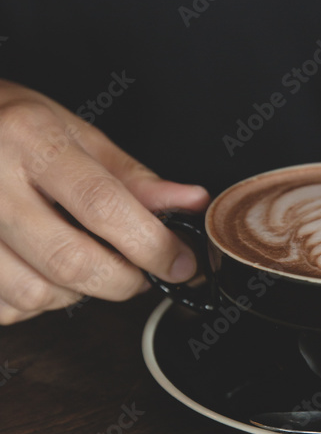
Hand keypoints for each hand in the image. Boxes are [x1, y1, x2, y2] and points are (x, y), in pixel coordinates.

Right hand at [0, 79, 210, 323]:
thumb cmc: (13, 127)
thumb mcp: (75, 133)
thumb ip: (132, 177)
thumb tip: (189, 203)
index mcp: (31, 139)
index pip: (102, 204)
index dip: (151, 245)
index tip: (179, 263)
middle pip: (70, 261)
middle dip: (121, 281)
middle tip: (139, 274)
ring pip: (35, 293)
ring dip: (76, 294)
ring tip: (84, 265)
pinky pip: (6, 307)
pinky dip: (36, 302)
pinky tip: (41, 271)